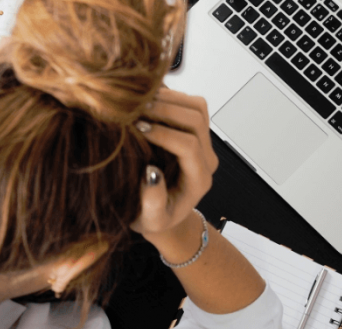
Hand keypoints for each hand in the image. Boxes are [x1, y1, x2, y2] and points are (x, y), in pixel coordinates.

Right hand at [130, 89, 218, 238]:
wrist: (165, 213)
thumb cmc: (155, 218)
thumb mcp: (151, 220)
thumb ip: (153, 202)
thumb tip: (151, 173)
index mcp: (199, 179)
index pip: (189, 146)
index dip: (164, 134)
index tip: (137, 129)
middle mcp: (206, 158)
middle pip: (196, 120)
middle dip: (165, 110)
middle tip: (135, 110)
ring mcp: (203, 142)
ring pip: (197, 107)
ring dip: (169, 99)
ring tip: (139, 102)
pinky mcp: (195, 131)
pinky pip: (190, 104)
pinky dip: (170, 96)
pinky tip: (146, 101)